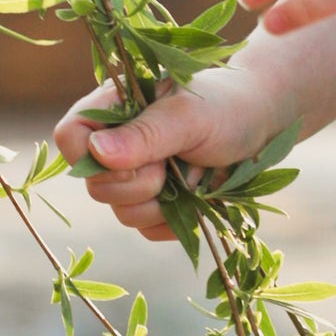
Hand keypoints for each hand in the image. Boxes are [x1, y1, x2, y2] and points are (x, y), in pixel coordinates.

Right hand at [50, 58, 285, 242]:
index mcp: (114, 108)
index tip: (135, 159)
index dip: (91, 158)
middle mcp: (118, 144)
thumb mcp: (190, 116)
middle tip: (175, 165)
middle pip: (96, 186)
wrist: (265, 122)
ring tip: (193, 175)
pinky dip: (178, 219)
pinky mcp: (159, 203)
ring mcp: (137, 176)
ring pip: (123, 212)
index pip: (70, 136)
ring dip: (162, 203)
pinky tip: (199, 195)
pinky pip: (151, 229)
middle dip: (139, 185)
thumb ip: (145, 135)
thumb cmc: (228, 106)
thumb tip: (96, 154)